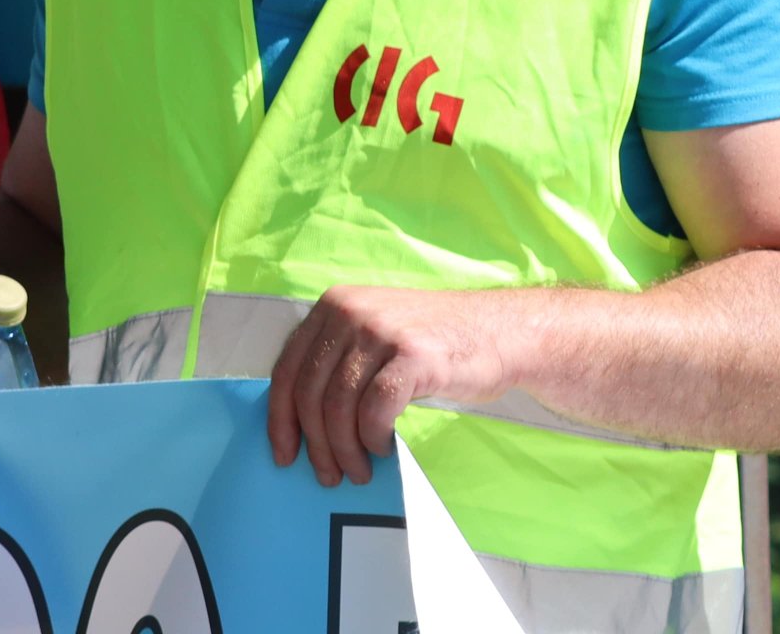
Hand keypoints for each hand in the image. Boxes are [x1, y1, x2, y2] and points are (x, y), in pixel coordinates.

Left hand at [266, 286, 510, 488]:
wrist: (499, 331)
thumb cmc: (433, 346)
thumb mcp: (373, 338)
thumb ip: (337, 362)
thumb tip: (297, 425)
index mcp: (334, 304)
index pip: (288, 370)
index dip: (280, 420)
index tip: (285, 456)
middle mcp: (351, 310)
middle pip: (310, 393)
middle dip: (316, 445)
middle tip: (329, 475)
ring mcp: (383, 329)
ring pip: (339, 406)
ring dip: (345, 450)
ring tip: (358, 471)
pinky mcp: (413, 354)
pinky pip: (376, 409)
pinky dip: (374, 437)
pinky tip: (384, 446)